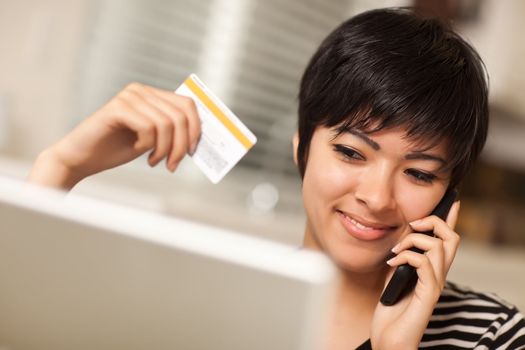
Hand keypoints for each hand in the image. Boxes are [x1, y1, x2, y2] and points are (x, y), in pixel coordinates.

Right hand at [28, 83, 200, 189]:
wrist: (81, 158)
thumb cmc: (116, 149)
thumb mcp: (152, 140)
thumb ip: (172, 132)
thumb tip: (199, 138)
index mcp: (152, 95)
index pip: (188, 104)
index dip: (196, 128)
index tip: (192, 151)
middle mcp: (141, 91)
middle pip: (180, 116)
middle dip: (181, 145)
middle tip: (172, 164)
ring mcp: (128, 97)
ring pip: (167, 124)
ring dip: (165, 149)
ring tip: (154, 161)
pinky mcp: (117, 108)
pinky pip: (148, 127)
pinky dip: (149, 145)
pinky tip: (139, 152)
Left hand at [370, 201, 460, 349]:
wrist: (388, 339)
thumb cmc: (391, 310)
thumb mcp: (395, 276)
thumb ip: (402, 259)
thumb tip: (400, 242)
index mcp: (432, 270)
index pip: (447, 240)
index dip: (450, 219)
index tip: (451, 201)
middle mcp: (438, 275)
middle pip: (451, 238)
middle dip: (433, 222)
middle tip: (411, 225)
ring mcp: (435, 285)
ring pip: (439, 247)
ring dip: (412, 241)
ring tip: (395, 252)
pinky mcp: (428, 295)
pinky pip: (425, 264)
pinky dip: (407, 257)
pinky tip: (393, 264)